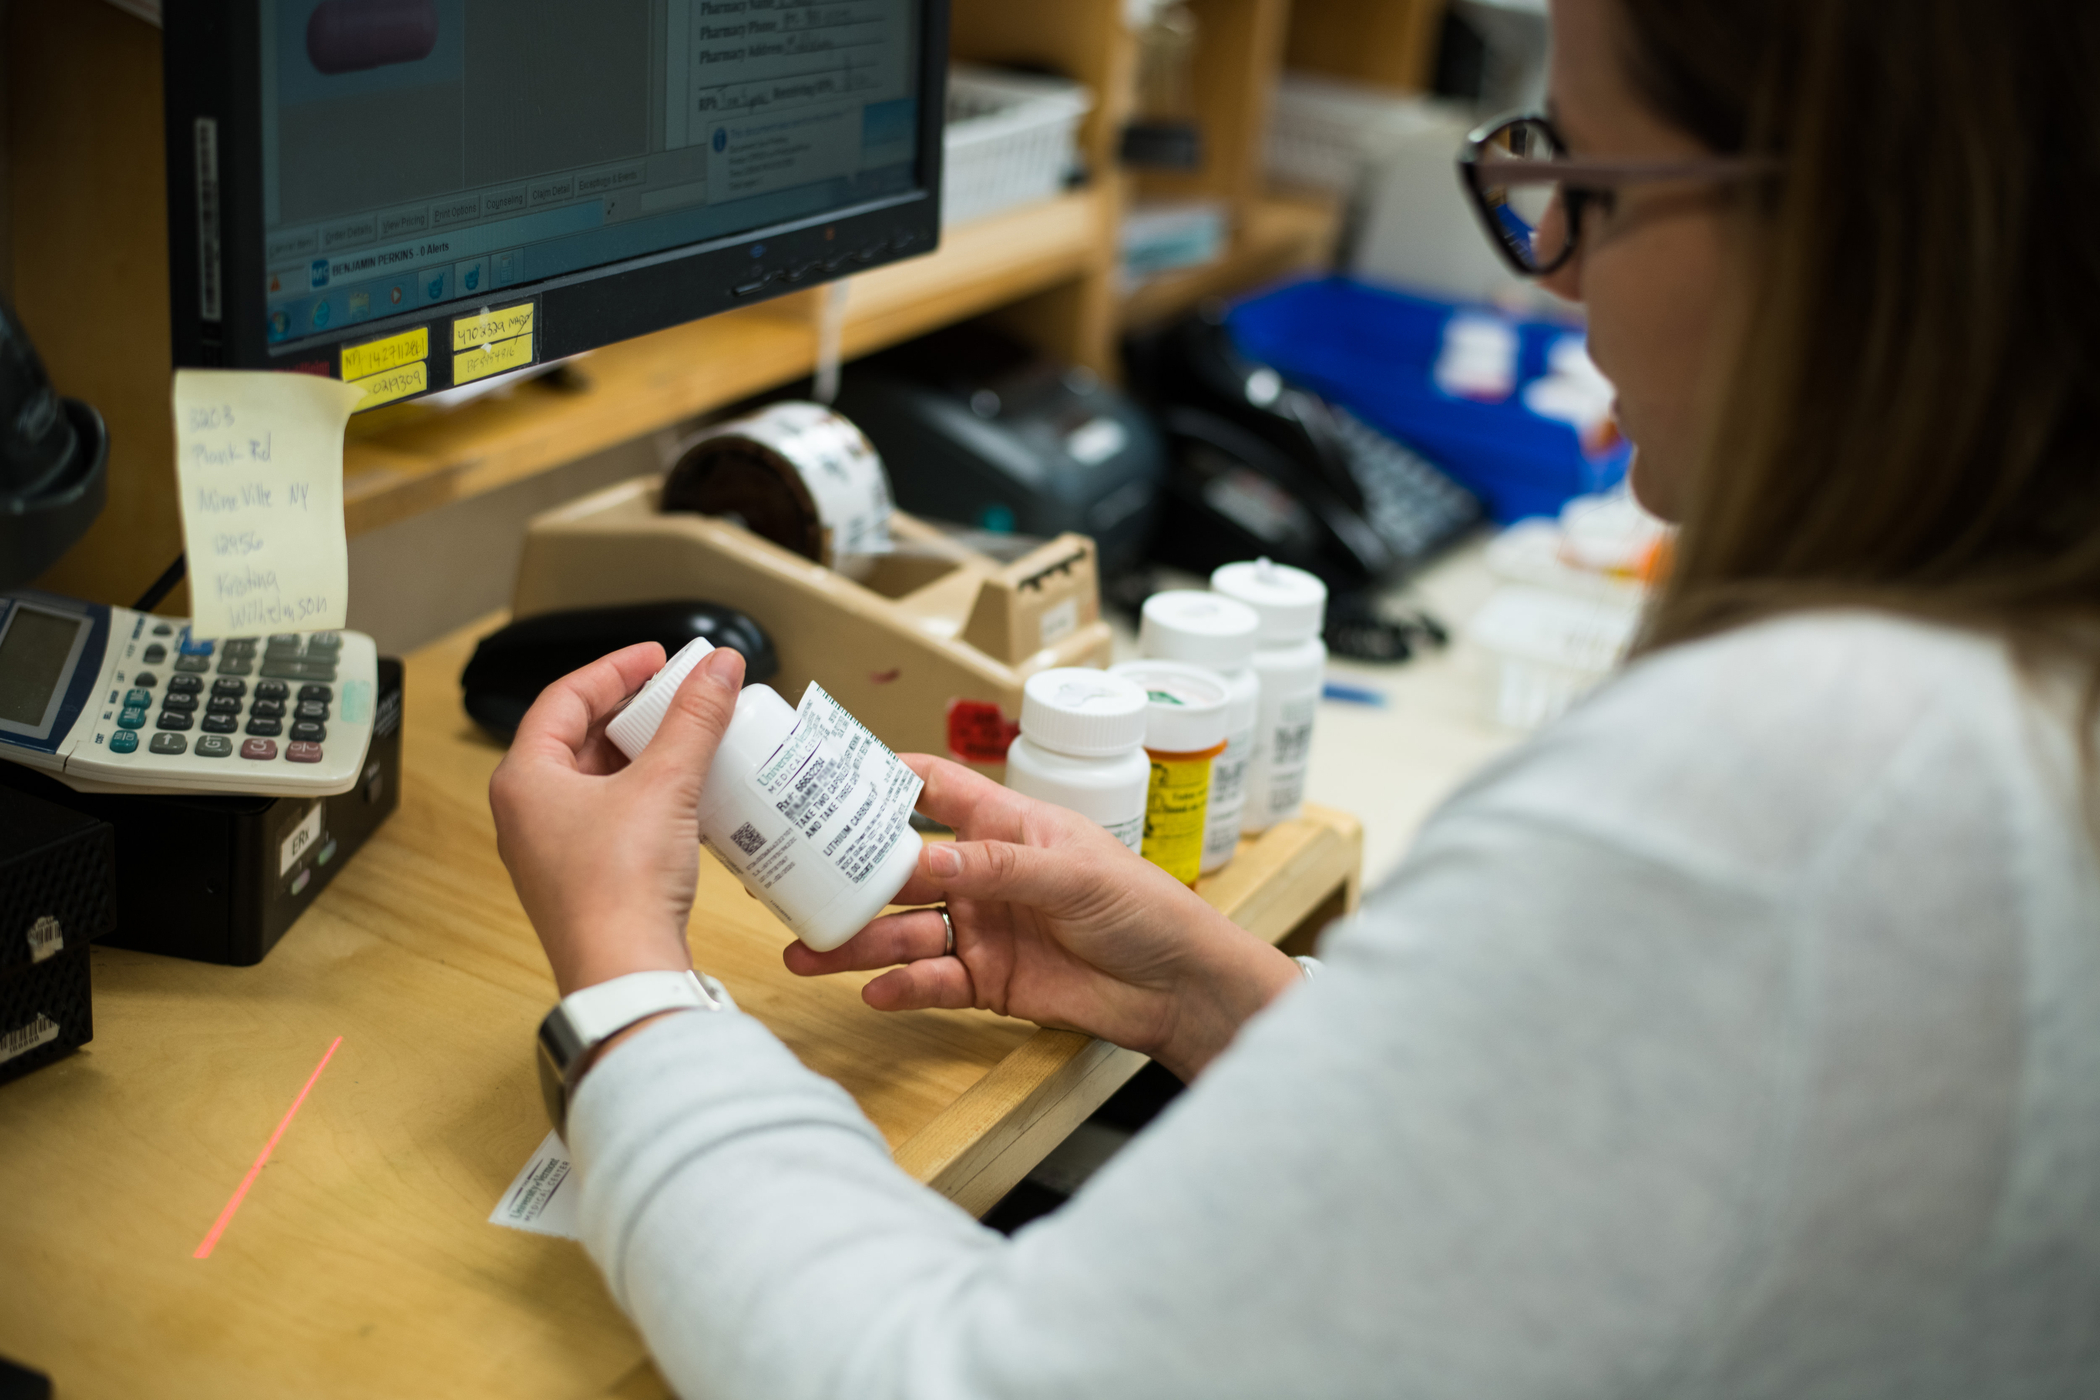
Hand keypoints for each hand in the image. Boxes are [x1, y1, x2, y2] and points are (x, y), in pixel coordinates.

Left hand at [488, 641, 746, 995]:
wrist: (625, 973)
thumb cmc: (620, 888)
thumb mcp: (665, 785)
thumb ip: (694, 719)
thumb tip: (718, 670)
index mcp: (524, 779)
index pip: (565, 698)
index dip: (615, 670)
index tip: (658, 659)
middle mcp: (528, 812)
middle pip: (579, 736)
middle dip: (633, 711)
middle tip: (678, 694)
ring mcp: (553, 848)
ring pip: (597, 778)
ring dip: (642, 753)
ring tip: (689, 737)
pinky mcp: (584, 877)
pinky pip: (612, 815)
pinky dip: (646, 793)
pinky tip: (686, 792)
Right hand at [785, 756, 1300, 1079]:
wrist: (1179, 987)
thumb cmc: (1145, 908)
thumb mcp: (1075, 874)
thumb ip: (997, 867)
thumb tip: (923, 859)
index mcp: (1006, 826)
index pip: (934, 788)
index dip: (884, 778)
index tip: (827, 776)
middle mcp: (985, 874)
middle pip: (901, 870)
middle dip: (849, 879)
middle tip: (795, 888)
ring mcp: (983, 929)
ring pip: (906, 931)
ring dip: (860, 943)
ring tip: (811, 955)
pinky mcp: (989, 982)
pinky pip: (933, 982)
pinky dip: (903, 987)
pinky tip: (875, 992)